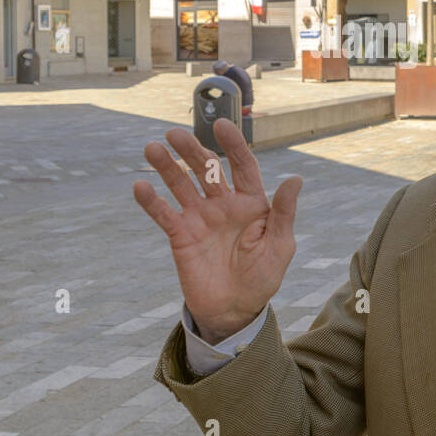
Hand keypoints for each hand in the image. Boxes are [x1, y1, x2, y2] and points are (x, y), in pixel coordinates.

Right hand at [133, 117, 301, 344]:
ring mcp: (200, 217)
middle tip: (175, 133)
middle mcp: (223, 203)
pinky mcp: (181, 235)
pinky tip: (140, 186)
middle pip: (206, 169)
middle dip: (192, 150)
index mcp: (251, 202)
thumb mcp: (279, 246)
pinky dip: (151, 201)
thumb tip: (295, 179)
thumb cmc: (262, 277)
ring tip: (152, 148)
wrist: (235, 310)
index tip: (221, 125)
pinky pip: (164, 214)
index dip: (233, 144)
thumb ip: (283, 213)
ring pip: (181, 184)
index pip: (242, 165)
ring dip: (166, 166)